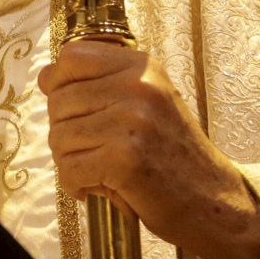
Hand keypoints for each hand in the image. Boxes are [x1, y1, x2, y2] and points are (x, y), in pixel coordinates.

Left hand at [39, 39, 259, 258]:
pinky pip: (69, 168)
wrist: (214, 200)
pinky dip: (76, 184)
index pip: (73, 57)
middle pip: (60, 100)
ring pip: (59, 136)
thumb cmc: (173, 156)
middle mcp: (139, 86)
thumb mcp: (146, 104)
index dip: (60, 84)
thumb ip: (99, 86)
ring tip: (97, 171)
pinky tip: (96, 188)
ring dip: (69, 161)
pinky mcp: (125, 158)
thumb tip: (45, 76)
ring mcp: (132, 121)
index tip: (73, 110)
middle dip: (64, 131)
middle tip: (91, 152)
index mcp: (143, 67)